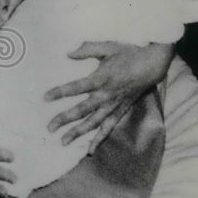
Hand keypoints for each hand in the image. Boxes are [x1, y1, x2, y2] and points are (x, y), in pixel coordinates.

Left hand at [44, 41, 174, 153]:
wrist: (151, 65)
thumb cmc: (128, 54)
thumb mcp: (107, 47)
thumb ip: (87, 50)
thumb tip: (68, 54)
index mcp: (101, 78)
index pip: (77, 87)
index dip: (61, 92)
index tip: (46, 98)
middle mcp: (106, 95)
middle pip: (82, 110)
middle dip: (65, 119)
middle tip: (50, 128)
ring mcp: (113, 105)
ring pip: (94, 123)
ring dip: (78, 132)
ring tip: (63, 141)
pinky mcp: (120, 111)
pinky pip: (108, 128)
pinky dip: (99, 139)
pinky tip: (89, 150)